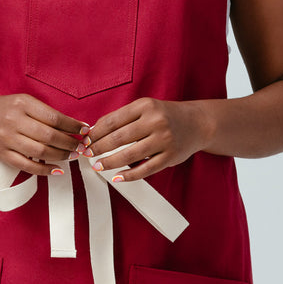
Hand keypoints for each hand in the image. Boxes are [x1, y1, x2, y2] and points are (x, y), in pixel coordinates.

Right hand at [0, 94, 86, 175]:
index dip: (72, 126)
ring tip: (72, 156)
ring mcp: (6, 139)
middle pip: (49, 136)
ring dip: (61, 156)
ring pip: (40, 152)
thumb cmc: (5, 109)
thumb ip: (45, 113)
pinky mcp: (2, 155)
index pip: (54, 117)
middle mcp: (14, 121)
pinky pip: (27, 166)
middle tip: (81, 146)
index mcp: (22, 104)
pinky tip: (58, 169)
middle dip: (70, 143)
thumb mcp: (23, 102)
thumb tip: (74, 126)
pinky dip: (45, 170)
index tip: (84, 130)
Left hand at [88, 98, 210, 181]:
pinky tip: (117, 176)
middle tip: (87, 155)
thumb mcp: (145, 108)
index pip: (113, 121)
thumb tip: (95, 131)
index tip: (85, 140)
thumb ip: (123, 117)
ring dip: (110, 162)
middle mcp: (155, 121)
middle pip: (118, 138)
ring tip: (98, 166)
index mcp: (145, 106)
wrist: (197, 123)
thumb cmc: (165, 116)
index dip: (95, 133)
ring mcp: (164, 140)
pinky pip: (145, 169)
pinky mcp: (170, 157)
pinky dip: (129, 175)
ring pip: (129, 155)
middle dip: (98, 148)